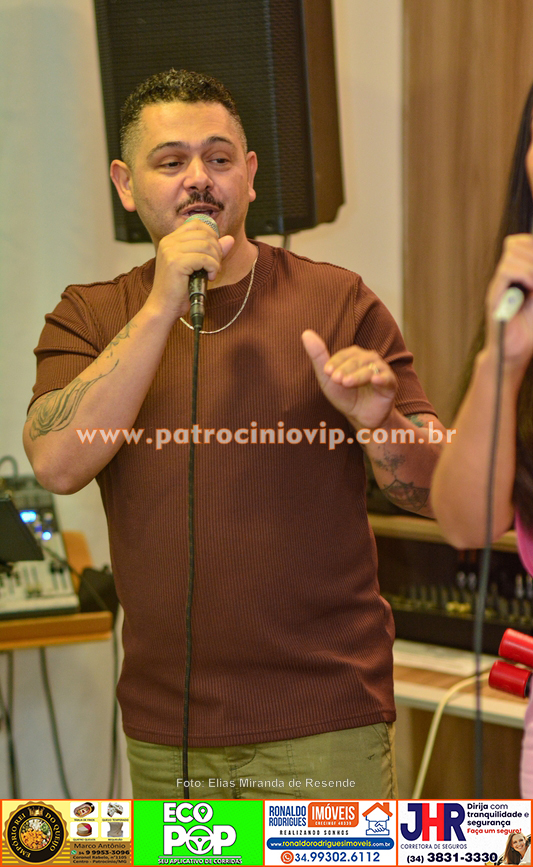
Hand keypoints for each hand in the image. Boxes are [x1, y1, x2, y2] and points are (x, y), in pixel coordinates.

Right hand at [147, 220, 234, 319]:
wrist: (164, 308)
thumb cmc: (179, 290)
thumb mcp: (197, 267)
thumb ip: (212, 251)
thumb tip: (230, 239)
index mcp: (170, 240)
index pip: (196, 225)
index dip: (211, 235)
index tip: (214, 253)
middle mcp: (168, 242)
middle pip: (204, 234)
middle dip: (216, 250)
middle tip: (215, 266)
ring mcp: (171, 251)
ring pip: (206, 246)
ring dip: (216, 260)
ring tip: (212, 273)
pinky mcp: (176, 262)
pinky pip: (205, 258)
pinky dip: (213, 268)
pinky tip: (209, 278)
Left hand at [301, 329, 396, 428]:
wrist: (360, 417)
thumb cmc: (344, 395)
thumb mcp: (328, 379)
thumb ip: (318, 357)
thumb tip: (306, 333)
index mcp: (354, 356)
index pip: (344, 355)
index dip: (335, 362)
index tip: (326, 372)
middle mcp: (368, 359)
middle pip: (357, 360)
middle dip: (345, 369)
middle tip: (336, 379)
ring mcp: (380, 370)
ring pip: (370, 368)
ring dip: (358, 375)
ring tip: (347, 383)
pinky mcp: (390, 383)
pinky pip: (387, 378)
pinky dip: (381, 377)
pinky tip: (374, 380)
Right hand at [485, 234, 532, 368]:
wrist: (516, 352)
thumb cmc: (530, 328)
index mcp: (517, 275)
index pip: (519, 242)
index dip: (530, 243)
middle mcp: (505, 278)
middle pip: (514, 243)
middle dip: (532, 252)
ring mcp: (498, 286)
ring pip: (510, 254)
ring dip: (530, 265)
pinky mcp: (494, 297)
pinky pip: (506, 272)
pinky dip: (524, 274)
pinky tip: (531, 287)